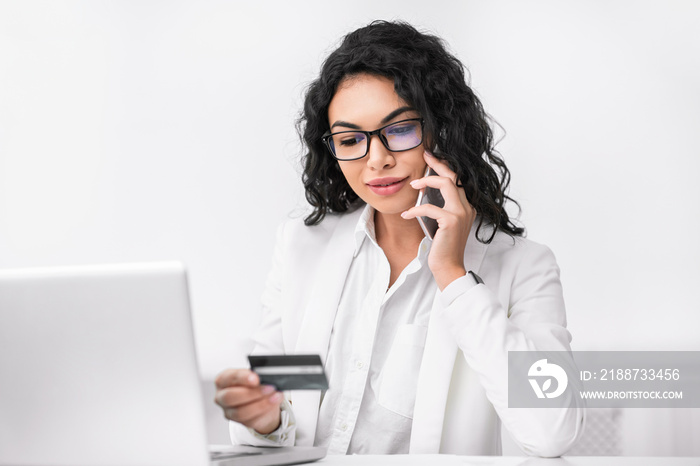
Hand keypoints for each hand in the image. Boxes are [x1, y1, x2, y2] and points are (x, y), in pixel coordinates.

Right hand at [214, 368, 283, 434]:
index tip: (256, 378)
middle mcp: (222, 396)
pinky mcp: (238, 422)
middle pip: (231, 397)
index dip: (243, 378)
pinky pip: (250, 420)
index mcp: (223, 380)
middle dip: (252, 393)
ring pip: (241, 412)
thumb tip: (266, 378)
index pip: (229, 378)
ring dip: (261, 404)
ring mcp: (228, 411)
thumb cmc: (252, 384)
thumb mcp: (253, 375)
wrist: (258, 399)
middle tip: (269, 388)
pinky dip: (264, 411)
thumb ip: (256, 376)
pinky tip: (273, 404)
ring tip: (275, 397)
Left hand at [401, 151, 476, 289]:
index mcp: (466, 207)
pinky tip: (406, 215)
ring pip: (446, 184)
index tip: (431, 158)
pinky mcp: (450, 221)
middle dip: (437, 164)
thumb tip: (422, 191)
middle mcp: (466, 207)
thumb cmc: (443, 247)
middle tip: (424, 157)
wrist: (449, 267)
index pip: (457, 181)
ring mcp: (461, 213)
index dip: (444, 167)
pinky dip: (415, 209)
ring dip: (426, 181)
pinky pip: (429, 207)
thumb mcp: (441, 224)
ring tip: (412, 185)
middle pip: (453, 176)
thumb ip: (438, 207)